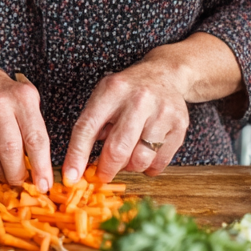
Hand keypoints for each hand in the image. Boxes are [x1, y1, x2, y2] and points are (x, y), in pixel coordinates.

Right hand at [0, 56, 52, 192]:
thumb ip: (32, 129)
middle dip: (16, 174)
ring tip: (3, 171)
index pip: (36, 139)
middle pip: (10, 151)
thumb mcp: (24, 99)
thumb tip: (39, 169)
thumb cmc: (0, 90)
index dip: (41, 167)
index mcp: (22, 97)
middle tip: (19, 181)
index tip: (44, 185)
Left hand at [63, 56, 189, 183]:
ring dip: (128, 168)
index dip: (77, 155)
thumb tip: (80, 163)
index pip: (88, 127)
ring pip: (140, 159)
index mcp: (112, 90)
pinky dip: (148, 168)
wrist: (165, 75)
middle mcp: (138, 100)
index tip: (71, 176)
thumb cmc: (127, 90)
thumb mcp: (103, 96)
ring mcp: (162, 113)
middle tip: (102, 175)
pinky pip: (160, 162)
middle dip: (106, 169)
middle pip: (118, 149)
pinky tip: (143, 157)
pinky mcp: (179, 126)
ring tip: (125, 160)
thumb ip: (92, 124)